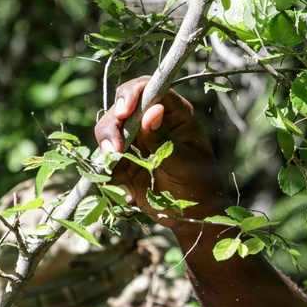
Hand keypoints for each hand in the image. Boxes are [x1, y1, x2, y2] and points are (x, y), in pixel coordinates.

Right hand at [94, 76, 227, 229]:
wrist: (193, 216)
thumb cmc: (200, 186)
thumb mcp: (185, 163)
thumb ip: (165, 139)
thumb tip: (153, 109)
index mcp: (175, 114)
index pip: (149, 89)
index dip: (132, 94)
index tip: (124, 113)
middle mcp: (152, 122)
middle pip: (122, 108)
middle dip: (112, 125)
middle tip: (114, 148)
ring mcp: (136, 140)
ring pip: (108, 130)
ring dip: (106, 146)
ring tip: (113, 167)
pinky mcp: (124, 160)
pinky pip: (106, 160)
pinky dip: (110, 175)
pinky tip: (128, 194)